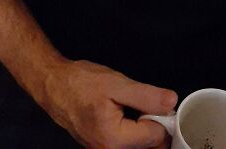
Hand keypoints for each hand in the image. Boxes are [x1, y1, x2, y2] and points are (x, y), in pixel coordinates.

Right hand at [45, 58, 176, 148]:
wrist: (54, 86)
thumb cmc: (81, 83)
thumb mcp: (116, 83)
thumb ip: (146, 96)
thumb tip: (171, 102)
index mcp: (115, 140)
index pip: (156, 136)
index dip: (161, 115)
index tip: (154, 100)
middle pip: (148, 144)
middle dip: (151, 122)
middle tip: (140, 101)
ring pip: (138, 144)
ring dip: (141, 126)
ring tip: (130, 106)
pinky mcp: (102, 147)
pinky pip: (127, 143)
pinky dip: (131, 129)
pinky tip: (123, 113)